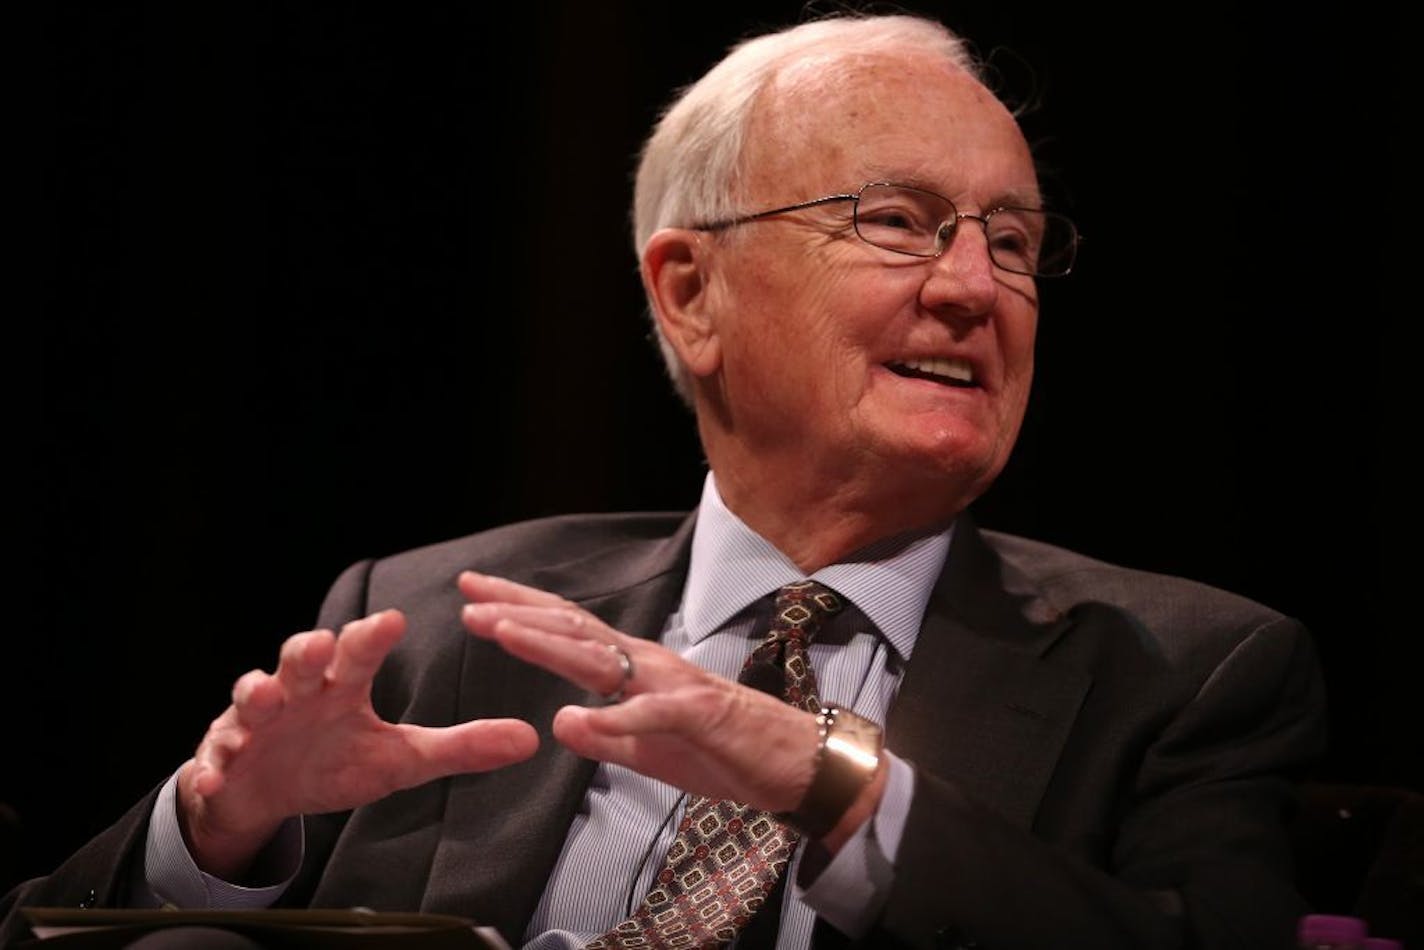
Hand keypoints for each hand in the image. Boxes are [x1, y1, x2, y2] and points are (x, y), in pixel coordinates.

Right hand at [178, 609, 538, 879]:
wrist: (262, 792)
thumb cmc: (333, 761)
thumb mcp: (399, 761)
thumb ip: (459, 748)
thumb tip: (530, 740)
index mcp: (341, 685)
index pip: (358, 652)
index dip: (371, 636)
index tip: (392, 621)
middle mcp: (297, 691)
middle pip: (299, 659)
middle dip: (306, 650)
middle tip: (320, 645)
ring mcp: (255, 722)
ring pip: (251, 696)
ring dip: (256, 694)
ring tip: (265, 698)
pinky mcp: (223, 757)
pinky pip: (214, 759)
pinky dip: (213, 765)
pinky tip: (214, 774)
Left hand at [458, 571, 820, 814]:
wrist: (795, 763)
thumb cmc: (726, 751)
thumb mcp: (650, 751)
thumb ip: (606, 737)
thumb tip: (559, 722)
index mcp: (637, 671)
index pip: (570, 633)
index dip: (522, 613)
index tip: (476, 599)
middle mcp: (650, 665)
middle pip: (575, 629)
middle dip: (519, 611)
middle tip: (468, 596)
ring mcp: (674, 686)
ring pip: (602, 658)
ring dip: (549, 644)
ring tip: (502, 631)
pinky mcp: (698, 717)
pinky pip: (651, 716)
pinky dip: (613, 717)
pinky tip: (575, 719)